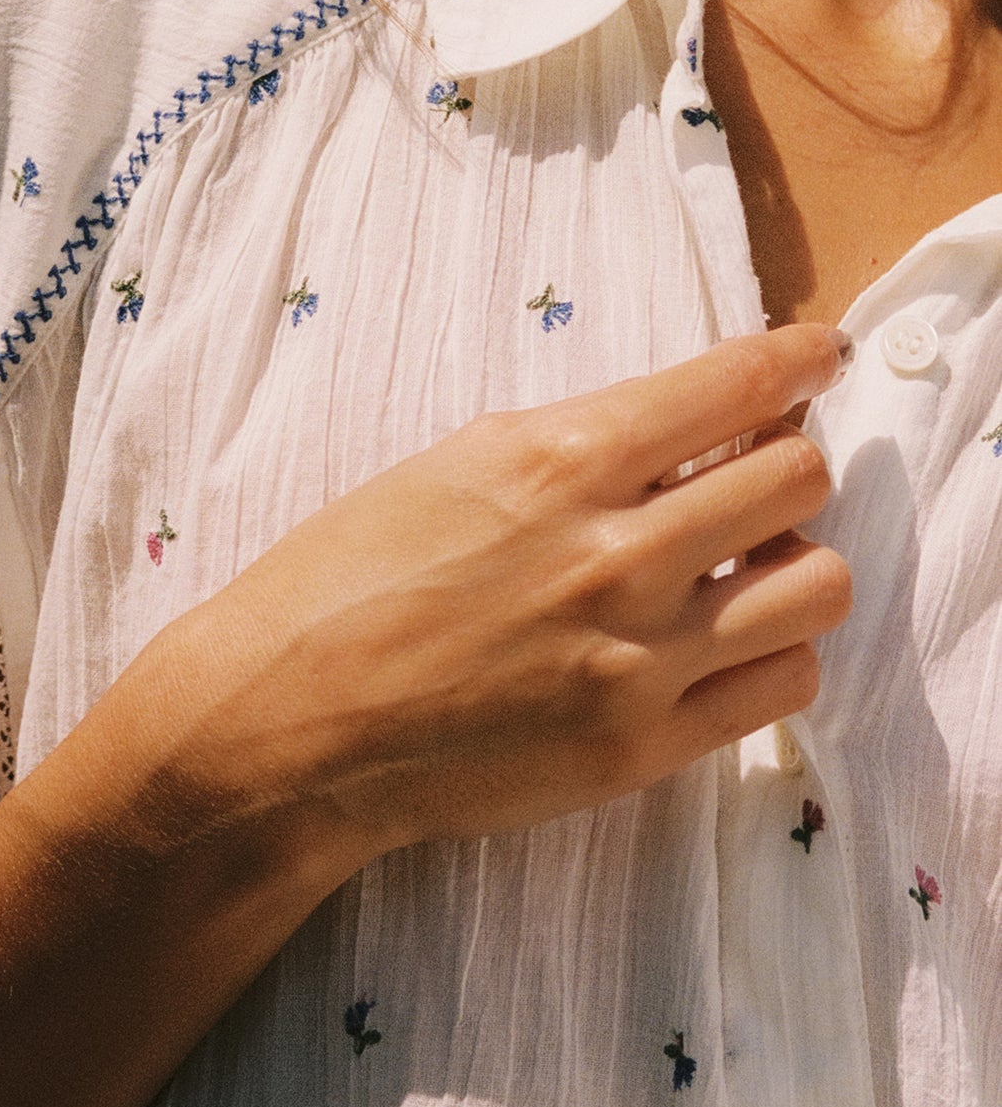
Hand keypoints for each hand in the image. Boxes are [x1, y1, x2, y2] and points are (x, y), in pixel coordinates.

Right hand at [156, 324, 851, 852]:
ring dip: (793, 564)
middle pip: (799, 477)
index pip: (739, 384)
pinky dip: (770, 653)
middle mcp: (615, 552)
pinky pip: (785, 683)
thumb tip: (690, 426)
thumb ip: (581, 443)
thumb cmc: (343, 582)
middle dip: (786, 464)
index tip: (817, 359)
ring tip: (742, 572)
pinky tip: (720, 645)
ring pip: (820, 583)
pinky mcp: (642, 746)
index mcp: (560, 461)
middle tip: (753, 479)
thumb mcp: (456, 465)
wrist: (286, 724)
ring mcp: (637, 657)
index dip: (799, 361)